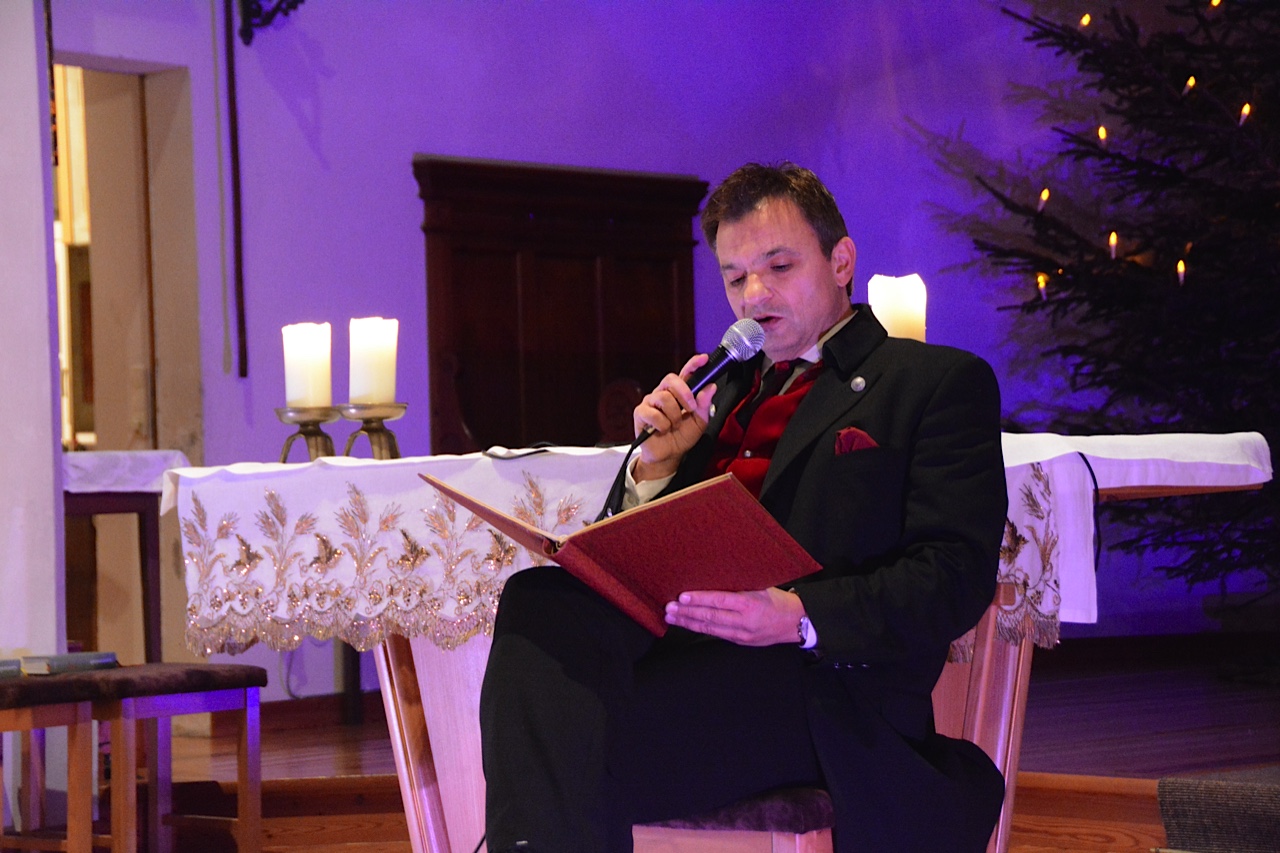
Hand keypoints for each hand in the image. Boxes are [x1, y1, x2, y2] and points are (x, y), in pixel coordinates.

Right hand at [632, 354, 716, 480]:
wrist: (668, 456)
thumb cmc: (682, 437)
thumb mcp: (699, 423)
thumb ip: (704, 405)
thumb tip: (710, 387)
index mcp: (679, 393)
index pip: (685, 373)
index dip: (694, 364)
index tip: (704, 359)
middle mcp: (663, 393)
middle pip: (671, 380)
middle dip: (684, 393)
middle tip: (690, 408)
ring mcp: (651, 402)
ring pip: (664, 398)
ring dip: (674, 415)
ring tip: (674, 425)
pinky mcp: (640, 413)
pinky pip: (654, 414)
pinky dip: (662, 425)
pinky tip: (662, 430)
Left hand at [663, 588, 805, 646]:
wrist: (795, 622)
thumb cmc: (777, 600)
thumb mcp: (761, 586)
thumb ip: (739, 584)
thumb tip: (713, 574)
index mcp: (751, 604)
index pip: (720, 601)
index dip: (699, 599)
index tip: (682, 596)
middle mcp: (745, 621)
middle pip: (710, 617)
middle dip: (687, 613)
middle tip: (669, 608)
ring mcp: (742, 634)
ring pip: (710, 628)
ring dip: (688, 623)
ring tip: (672, 618)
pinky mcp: (740, 642)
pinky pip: (716, 634)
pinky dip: (699, 629)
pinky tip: (687, 624)